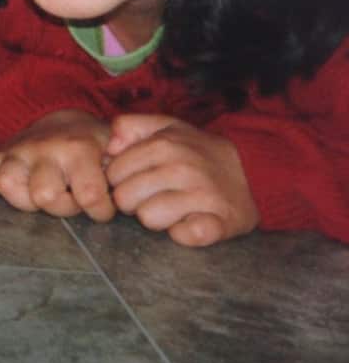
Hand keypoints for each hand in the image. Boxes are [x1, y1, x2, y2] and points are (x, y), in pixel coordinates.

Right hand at [0, 108, 115, 220]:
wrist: (62, 114)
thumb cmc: (93, 140)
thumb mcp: (117, 145)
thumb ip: (126, 161)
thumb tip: (126, 180)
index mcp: (78, 149)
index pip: (89, 195)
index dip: (102, 210)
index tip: (105, 206)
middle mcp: (44, 150)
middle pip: (45, 195)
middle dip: (63, 208)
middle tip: (73, 200)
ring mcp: (17, 153)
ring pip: (9, 186)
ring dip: (26, 201)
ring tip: (42, 200)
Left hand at [106, 115, 258, 246]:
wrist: (253, 170)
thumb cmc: (196, 151)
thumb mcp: (165, 126)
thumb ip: (130, 126)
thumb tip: (109, 146)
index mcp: (164, 145)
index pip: (114, 174)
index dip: (121, 179)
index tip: (137, 178)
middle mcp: (182, 169)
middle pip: (125, 199)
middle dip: (134, 200)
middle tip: (154, 194)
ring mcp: (202, 196)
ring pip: (148, 219)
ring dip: (157, 217)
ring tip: (173, 206)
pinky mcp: (219, 222)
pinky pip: (185, 236)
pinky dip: (184, 233)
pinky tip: (190, 221)